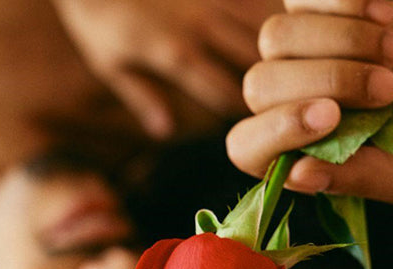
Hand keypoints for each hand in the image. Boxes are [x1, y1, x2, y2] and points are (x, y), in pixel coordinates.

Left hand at [52, 0, 277, 137]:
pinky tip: (288, 24)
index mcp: (176, 56)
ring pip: (259, 27)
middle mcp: (200, 28)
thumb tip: (165, 132)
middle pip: (251, 61)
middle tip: (287, 99)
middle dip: (271, 82)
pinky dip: (266, 13)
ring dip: (279, 46)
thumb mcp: (109, 64)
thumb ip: (141, 97)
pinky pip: (249, 0)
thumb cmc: (96, 18)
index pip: (223, 93)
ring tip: (295, 66)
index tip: (260, 124)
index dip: (243, 112)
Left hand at [227, 0, 392, 210]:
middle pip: (260, 85)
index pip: (248, 148)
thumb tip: (298, 175)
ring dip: (338, 40)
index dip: (274, 131)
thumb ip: (367, 179)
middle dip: (324, 82)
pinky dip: (345, 1)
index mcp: (310, 150)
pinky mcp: (333, 1)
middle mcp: (299, 98)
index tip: (330, 116)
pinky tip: (392, 12)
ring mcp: (311, 46)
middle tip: (390, 88)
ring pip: (276, 36)